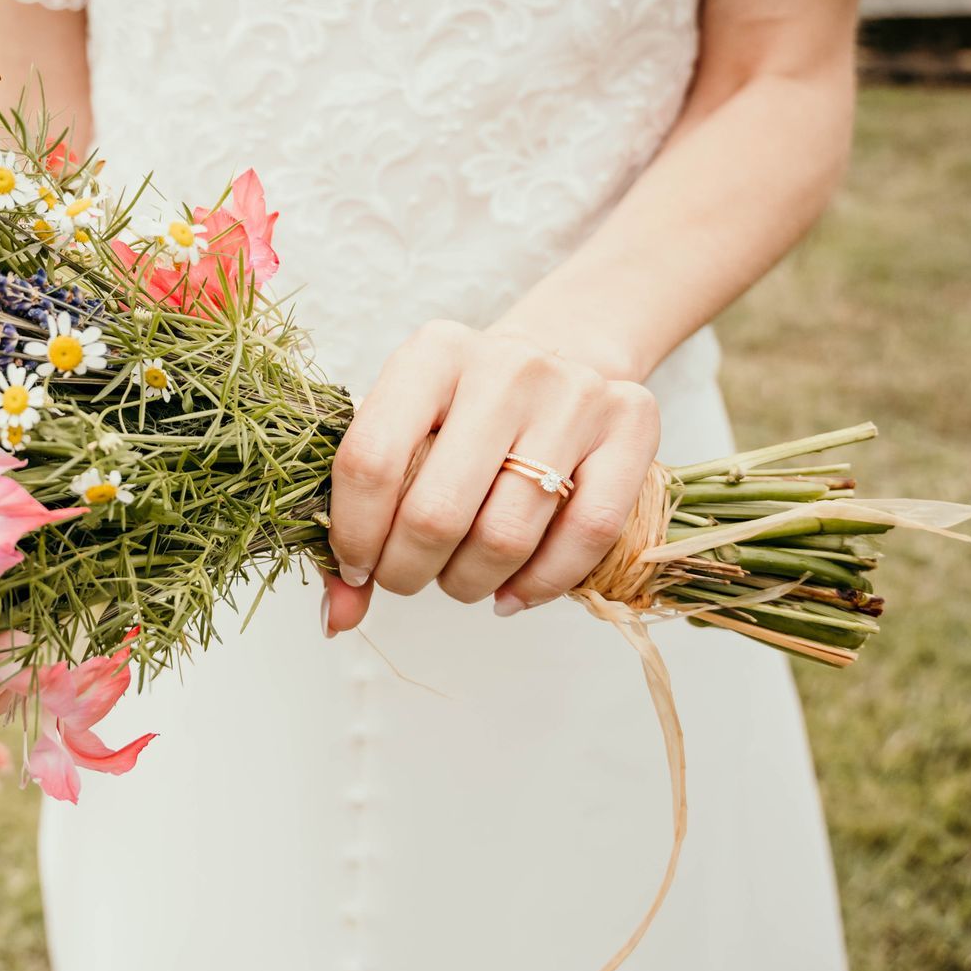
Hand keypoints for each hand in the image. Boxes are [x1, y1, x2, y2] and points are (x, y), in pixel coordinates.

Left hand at [321, 321, 660, 634]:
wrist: (561, 358)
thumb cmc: (465, 413)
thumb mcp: (404, 435)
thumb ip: (358, 521)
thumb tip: (337, 617)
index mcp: (431, 353)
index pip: (370, 461)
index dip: (353, 535)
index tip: (356, 566)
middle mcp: (505, 366)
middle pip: (436, 512)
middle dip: (406, 572)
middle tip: (405, 578)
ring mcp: (575, 393)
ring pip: (507, 536)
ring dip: (468, 584)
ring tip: (458, 579)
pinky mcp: (633, 423)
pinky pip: (585, 536)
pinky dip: (540, 585)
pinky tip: (512, 592)